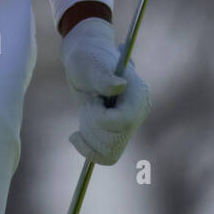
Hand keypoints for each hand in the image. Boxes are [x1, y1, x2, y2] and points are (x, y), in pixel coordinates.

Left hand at [60, 17, 150, 165]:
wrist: (84, 60)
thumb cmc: (86, 57)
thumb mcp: (89, 64)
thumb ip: (103, 77)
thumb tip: (120, 85)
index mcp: (137, 93)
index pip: (124, 121)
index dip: (102, 118)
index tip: (92, 101)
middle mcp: (138, 111)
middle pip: (115, 140)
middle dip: (92, 127)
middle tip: (88, 103)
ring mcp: (129, 124)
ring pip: (109, 151)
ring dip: (89, 135)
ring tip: (87, 110)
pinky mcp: (117, 133)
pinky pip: (107, 156)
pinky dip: (88, 149)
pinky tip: (76, 136)